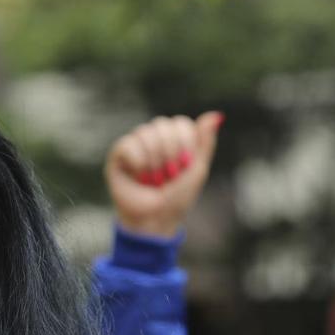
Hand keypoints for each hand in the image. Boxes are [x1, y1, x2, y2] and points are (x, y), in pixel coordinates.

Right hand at [104, 112, 222, 237]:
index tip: (185, 166)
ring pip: (145, 133)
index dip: (184, 143)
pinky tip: (139, 176)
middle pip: (162, 125)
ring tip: (154, 180)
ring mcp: (135, 145)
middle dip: (169, 153)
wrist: (155, 219)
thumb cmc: (177, 197)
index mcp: (174, 139)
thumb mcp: (197, 170)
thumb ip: (206, 142)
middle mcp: (153, 138)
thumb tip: (217, 115)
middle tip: (169, 176)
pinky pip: (127, 144)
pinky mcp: (117, 156)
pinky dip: (138, 162)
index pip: (180, 123)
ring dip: (154, 161)